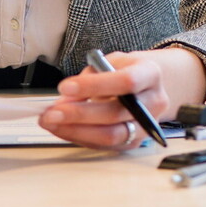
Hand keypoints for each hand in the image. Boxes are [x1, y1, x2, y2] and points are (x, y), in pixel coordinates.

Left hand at [38, 47, 205, 149]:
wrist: (149, 86)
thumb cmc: (127, 70)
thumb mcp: (113, 60)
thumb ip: (92, 75)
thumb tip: (66, 97)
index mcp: (150, 74)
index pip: (126, 82)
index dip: (95, 86)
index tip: (65, 87)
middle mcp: (154, 102)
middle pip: (116, 113)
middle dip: (79, 114)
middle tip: (52, 112)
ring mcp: (146, 126)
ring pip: (111, 135)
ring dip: (76, 131)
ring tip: (52, 123)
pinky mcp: (135, 142)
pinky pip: (105, 145)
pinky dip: (81, 138)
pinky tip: (64, 129)